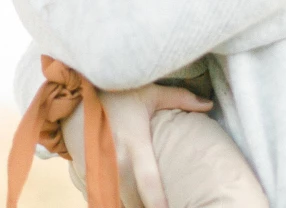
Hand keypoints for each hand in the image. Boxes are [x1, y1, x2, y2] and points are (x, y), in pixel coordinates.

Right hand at [61, 83, 212, 207]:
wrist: (75, 90)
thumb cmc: (118, 91)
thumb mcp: (150, 92)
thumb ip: (181, 99)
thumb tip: (209, 104)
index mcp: (134, 142)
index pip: (148, 181)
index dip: (157, 203)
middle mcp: (114, 158)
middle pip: (131, 198)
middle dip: (143, 206)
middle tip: (158, 206)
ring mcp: (97, 165)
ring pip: (114, 198)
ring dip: (128, 202)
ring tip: (141, 204)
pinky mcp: (85, 168)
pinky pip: (100, 191)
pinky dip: (112, 197)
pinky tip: (123, 199)